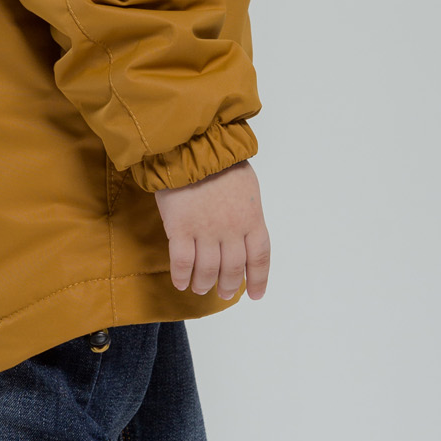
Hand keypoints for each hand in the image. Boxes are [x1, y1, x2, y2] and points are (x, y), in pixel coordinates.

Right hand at [154, 158, 270, 300]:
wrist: (193, 145)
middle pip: (232, 268)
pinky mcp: (181, 228)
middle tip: (223, 293)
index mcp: (252, 217)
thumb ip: (246, 212)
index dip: (258, 279)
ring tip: (200, 288)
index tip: (255, 294)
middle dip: (228, 285)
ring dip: (204, 283)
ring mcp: (206, 230)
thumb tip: (244, 233)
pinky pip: (182, 261)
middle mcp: (232, 229)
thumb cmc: (219, 161)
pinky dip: (182, 276)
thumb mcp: (246, 187)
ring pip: (208, 269)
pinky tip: (180, 282)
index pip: (259, 257)